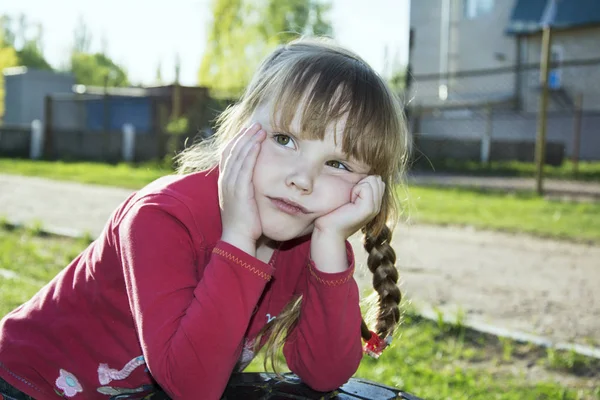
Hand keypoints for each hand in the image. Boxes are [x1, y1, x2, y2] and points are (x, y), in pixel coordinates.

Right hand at [218, 123, 265, 254]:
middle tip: (256, 124)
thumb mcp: (243, 201)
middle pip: (232, 150)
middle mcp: (225, 180)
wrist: (238, 239)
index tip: (248, 131)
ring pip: (238, 155)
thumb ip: (247, 188)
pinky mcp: (239, 190)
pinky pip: (244, 166)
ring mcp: (230, 185)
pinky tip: (258, 143)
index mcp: (225, 182)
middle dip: (244, 135)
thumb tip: (256, 181)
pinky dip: (250, 153)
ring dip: (249, 140)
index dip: (238, 141)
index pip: (228, 154)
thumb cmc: (245, 223)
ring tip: (259, 129)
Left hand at [313, 175, 384, 240]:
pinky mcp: (368, 209)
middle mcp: (377, 206)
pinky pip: (366, 187)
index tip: (351, 196)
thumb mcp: (349, 197)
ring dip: (358, 186)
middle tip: (350, 198)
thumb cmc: (334, 213)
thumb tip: (367, 174)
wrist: (328, 230)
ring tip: (350, 201)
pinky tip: (350, 202)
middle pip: (376, 179)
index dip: (363, 182)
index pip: (377, 180)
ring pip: (373, 181)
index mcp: (375, 203)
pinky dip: (355, 190)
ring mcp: (375, 208)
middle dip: (361, 183)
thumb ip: (360, 188)